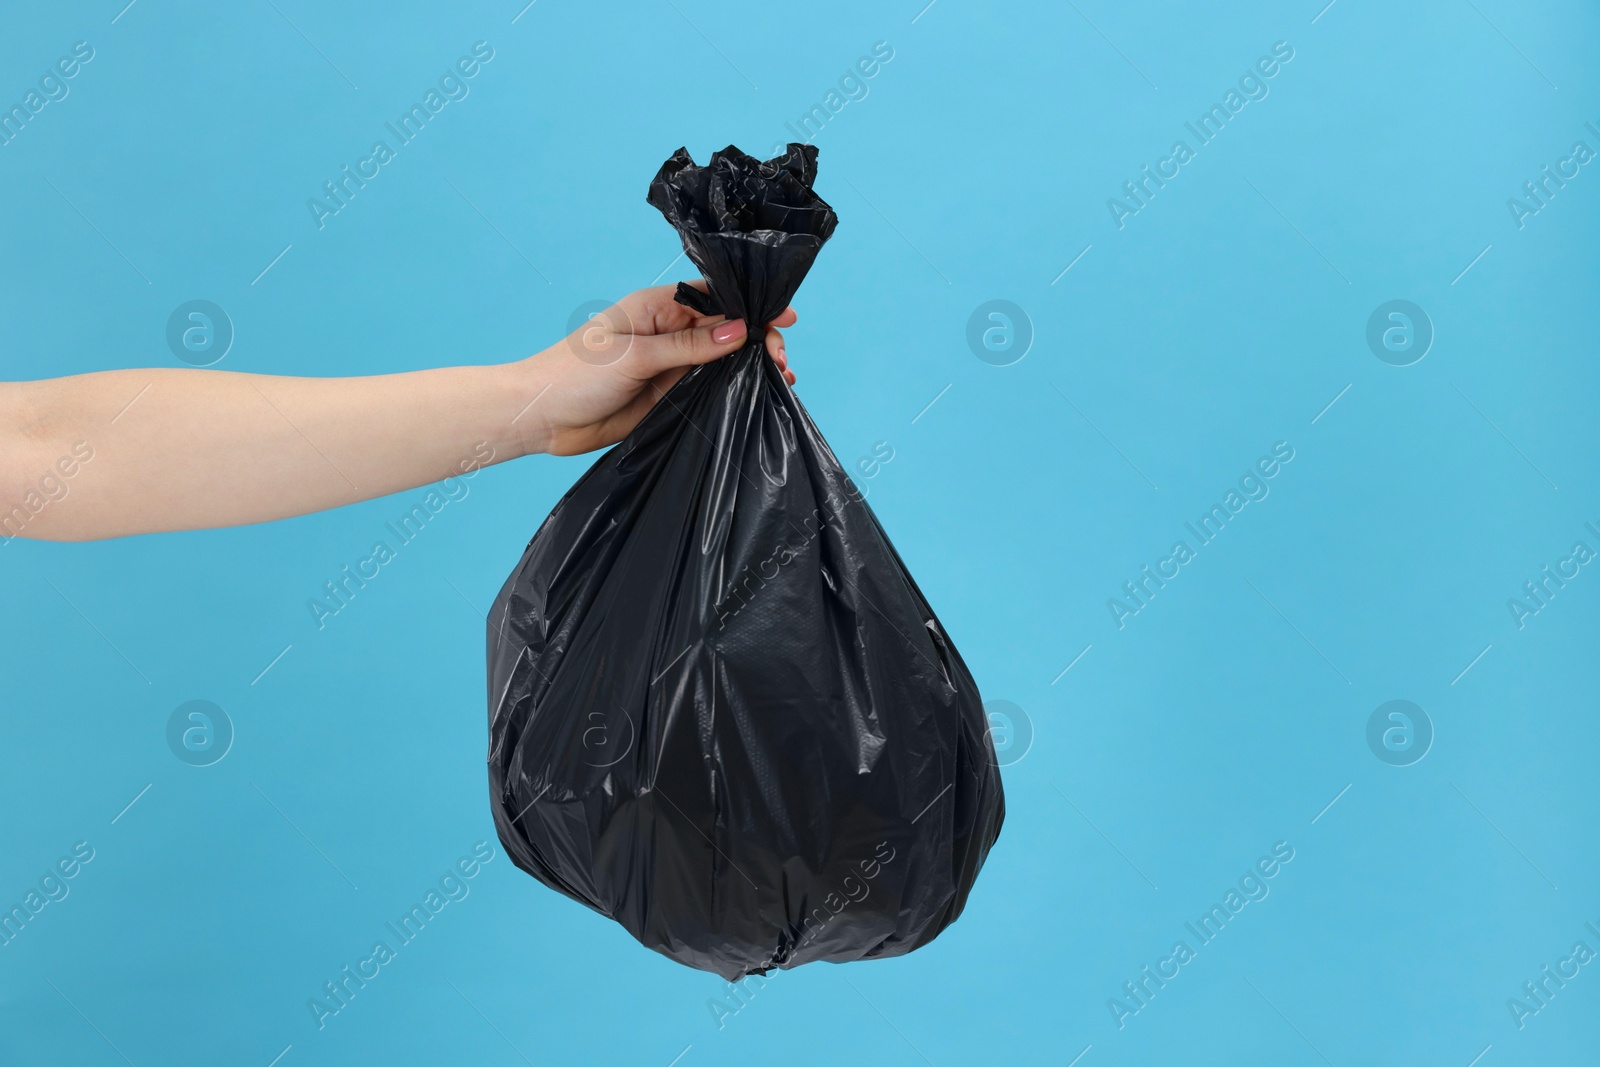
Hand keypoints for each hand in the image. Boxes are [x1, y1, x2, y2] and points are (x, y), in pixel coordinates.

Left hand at [515, 282, 796, 456]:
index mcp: (656, 308)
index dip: (750, 303)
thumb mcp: (634, 357)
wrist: (541, 419)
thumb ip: (688, 347)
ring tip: (783, 376)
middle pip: (726, 328)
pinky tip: (761, 392)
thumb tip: (738, 331)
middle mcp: (668, 333)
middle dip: (758, 339)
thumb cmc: (573, 375)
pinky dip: (736, 388)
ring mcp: (670, 365)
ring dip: (752, 364)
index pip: (714, 296)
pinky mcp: (669, 396)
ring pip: (723, 360)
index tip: (783, 316)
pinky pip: (710, 388)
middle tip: (781, 359)